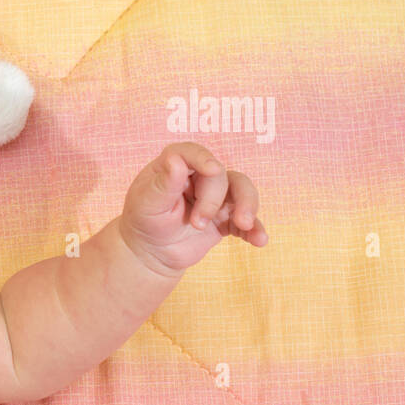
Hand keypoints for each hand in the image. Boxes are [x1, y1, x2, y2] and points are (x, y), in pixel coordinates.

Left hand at [119, 142, 267, 275]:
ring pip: (242, 189)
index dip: (204, 159)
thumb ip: (163, 184)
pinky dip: (255, 229)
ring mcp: (216, 197)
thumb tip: (176, 160)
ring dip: (247, 205)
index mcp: (175, 166)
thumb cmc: (144, 220)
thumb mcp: (147, 204)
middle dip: (212, 200)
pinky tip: (260, 240)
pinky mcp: (226, 218)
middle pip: (220, 176)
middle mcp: (199, 177)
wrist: (151, 251)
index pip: (192, 153)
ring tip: (244, 224)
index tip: (212, 170)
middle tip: (196, 223)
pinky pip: (247, 221)